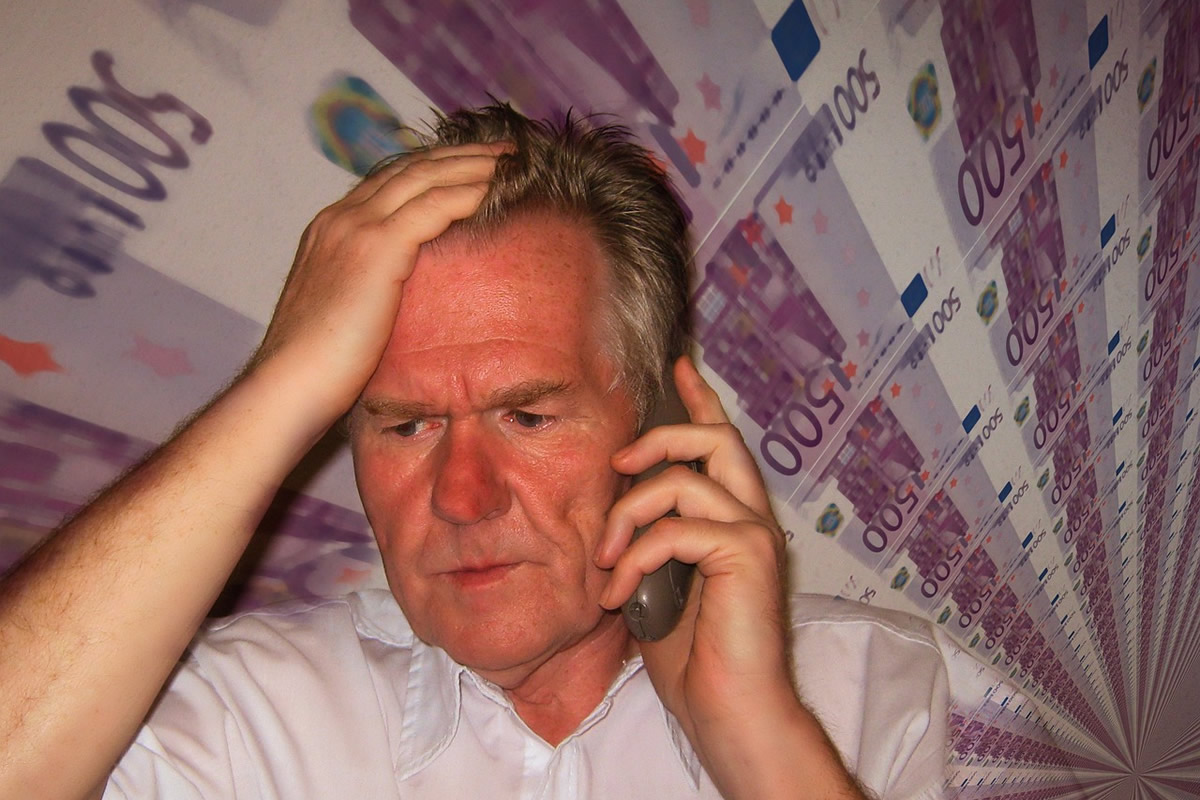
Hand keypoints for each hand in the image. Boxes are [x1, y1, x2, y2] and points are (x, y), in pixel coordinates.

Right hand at [251, 142, 508, 425]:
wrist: (289, 384)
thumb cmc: (319, 367)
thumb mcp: (345, 313)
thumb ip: (369, 290)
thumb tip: (398, 301)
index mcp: (331, 229)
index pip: (391, 180)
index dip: (434, 167)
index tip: (472, 164)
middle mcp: (341, 218)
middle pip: (411, 168)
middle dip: (461, 154)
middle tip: (504, 150)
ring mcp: (356, 228)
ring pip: (426, 177)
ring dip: (472, 164)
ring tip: (510, 159)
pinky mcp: (376, 248)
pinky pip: (434, 206)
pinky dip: (467, 192)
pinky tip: (496, 188)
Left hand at [597, 356, 861, 797]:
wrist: (731, 713)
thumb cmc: (697, 660)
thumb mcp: (661, 586)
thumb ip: (653, 542)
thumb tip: (617, 514)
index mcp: (736, 520)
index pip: (721, 444)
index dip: (700, 400)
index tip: (677, 366)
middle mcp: (754, 518)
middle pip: (715, 438)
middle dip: (660, 436)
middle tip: (619, 459)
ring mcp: (755, 533)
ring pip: (683, 480)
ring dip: (627, 516)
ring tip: (604, 561)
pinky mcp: (748, 555)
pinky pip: (676, 528)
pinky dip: (635, 556)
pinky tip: (618, 592)